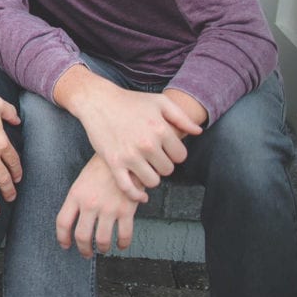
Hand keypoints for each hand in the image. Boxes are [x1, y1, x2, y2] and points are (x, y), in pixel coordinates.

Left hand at [56, 156, 140, 257]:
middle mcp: (90, 204)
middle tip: (86, 253)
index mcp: (75, 195)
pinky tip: (121, 245)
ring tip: (104, 249)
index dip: (62, 238)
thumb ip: (77, 201)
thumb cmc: (100, 169)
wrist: (122, 156)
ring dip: (103, 249)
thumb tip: (73, 221)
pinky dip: (122, 244)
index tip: (65, 245)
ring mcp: (108, 208)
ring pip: (102, 240)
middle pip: (82, 236)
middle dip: (83, 249)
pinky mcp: (126, 210)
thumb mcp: (81, 182)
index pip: (63, 222)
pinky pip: (124, 235)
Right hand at [73, 83, 201, 200]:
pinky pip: (128, 188)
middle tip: (152, 157)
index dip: (174, 153)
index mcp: (160, 129)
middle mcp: (147, 144)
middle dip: (162, 164)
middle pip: (167, 170)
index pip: (180, 156)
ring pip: (152, 182)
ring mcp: (129, 155)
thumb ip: (182, 117)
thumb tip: (198, 132)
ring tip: (144, 167)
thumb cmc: (130, 101)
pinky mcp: (113, 162)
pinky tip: (141, 195)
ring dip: (150, 177)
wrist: (97, 101)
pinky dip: (136, 195)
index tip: (164, 149)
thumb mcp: (159, 102)